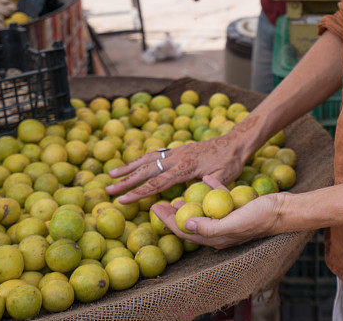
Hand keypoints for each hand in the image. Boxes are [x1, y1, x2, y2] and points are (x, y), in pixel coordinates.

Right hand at [106, 117, 261, 202]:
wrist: (235, 142)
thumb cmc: (230, 163)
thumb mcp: (221, 178)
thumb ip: (203, 188)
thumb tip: (185, 201)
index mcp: (186, 167)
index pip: (157, 182)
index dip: (139, 192)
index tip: (122, 199)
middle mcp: (177, 157)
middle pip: (146, 170)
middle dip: (126, 181)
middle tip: (108, 191)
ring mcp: (176, 152)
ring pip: (147, 159)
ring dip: (128, 167)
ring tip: (111, 174)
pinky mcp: (178, 149)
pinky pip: (155, 155)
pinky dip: (140, 159)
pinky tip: (131, 165)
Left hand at [151, 175, 287, 248]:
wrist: (284, 210)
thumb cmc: (259, 218)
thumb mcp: (232, 223)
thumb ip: (208, 226)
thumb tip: (185, 224)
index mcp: (216, 238)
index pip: (185, 231)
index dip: (168, 221)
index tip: (155, 208)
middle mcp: (220, 231)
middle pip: (191, 222)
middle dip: (174, 214)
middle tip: (160, 202)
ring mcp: (229, 220)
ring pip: (203, 211)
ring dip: (190, 203)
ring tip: (178, 195)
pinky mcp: (238, 208)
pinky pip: (220, 198)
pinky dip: (212, 189)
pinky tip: (207, 179)